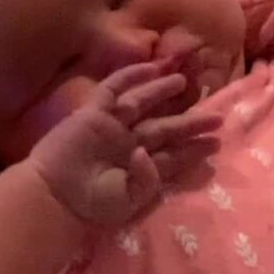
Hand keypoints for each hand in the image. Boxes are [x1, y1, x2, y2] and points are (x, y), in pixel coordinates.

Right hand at [27, 62, 221, 226]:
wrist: (55, 195)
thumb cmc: (91, 205)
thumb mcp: (130, 201)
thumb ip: (149, 179)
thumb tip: (147, 152)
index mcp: (139, 169)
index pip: (172, 155)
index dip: (194, 149)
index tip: (216, 143)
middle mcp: (128, 145)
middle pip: (164, 128)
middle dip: (190, 123)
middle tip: (218, 118)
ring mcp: (111, 127)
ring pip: (142, 103)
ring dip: (163, 92)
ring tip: (186, 83)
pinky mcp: (93, 113)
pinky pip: (113, 89)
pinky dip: (131, 77)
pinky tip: (152, 68)